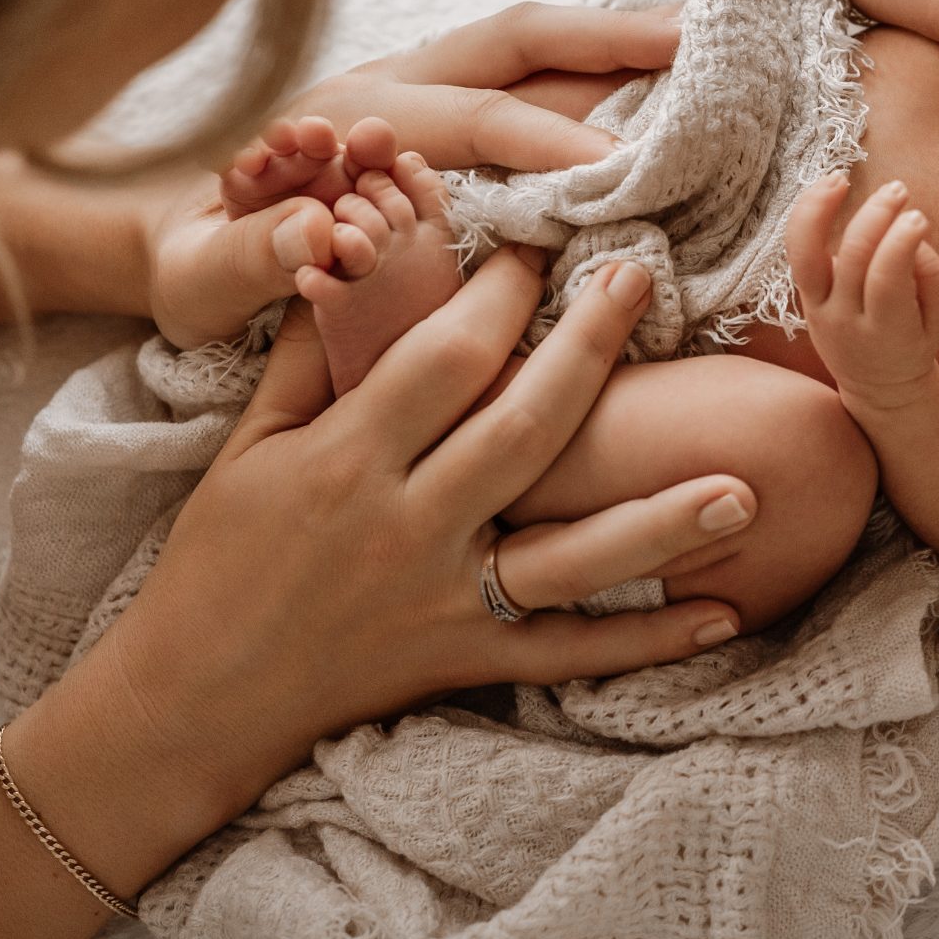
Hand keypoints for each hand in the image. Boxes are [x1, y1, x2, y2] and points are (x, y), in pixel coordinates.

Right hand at [54, 250, 758, 823]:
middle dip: (590, 349)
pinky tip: (725, 616)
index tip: (542, 240)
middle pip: (523, 430)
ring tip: (745, 485)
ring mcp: (446, 602)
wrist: (193, 698)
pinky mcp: (467, 662)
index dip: (499, 290)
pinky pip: (570, 654)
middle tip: (645, 280)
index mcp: (348, 461)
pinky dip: (649, 642)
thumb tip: (349, 252)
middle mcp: (406, 528)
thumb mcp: (249, 446)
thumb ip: (309, 353)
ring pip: (570, 559)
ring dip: (660, 524)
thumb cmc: (217, 558)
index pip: (443, 358)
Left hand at [142, 4, 682, 345]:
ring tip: (695, 38)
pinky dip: (586, 61)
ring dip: (607, 37)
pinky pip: (518, 69)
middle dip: (606, 38)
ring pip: (523, 45)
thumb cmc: (186, 264)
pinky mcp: (427, 102)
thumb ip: (255, 255)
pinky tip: (646, 69)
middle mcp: (386, 84)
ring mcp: (411, 86)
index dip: (546, 140)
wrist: (152, 229)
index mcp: (345, 118)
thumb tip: (320, 237)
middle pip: (513, 42)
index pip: (470, 121)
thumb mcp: (198, 277)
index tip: (617, 166)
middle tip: (695, 40)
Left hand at [785, 175, 938, 410]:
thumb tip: (911, 236)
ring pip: (806, 255)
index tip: (918, 218)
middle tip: (900, 190)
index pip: (886, 282)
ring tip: (842, 178)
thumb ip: (930, 278)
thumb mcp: (938, 321)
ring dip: (822, 209)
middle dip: (876, 217)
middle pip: (852, 259)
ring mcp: (817, 308)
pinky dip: (806, 215)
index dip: (900, 244)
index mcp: (886, 333)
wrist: (877, 384)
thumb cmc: (915, 343)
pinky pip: (796, 250)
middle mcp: (843, 321)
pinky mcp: (803, 295)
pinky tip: (827, 188)